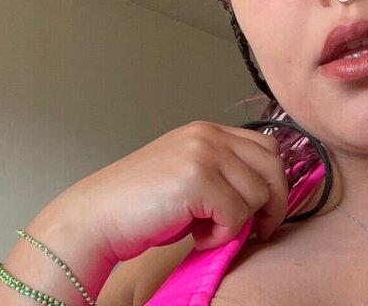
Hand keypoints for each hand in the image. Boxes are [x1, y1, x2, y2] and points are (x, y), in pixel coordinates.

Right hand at [35, 120, 288, 264]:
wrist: (94, 219)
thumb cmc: (139, 206)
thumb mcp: (190, 177)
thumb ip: (225, 175)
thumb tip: (266, 198)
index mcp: (207, 131)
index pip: (267, 148)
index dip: (273, 183)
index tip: (265, 211)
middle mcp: (208, 136)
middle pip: (272, 166)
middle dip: (273, 203)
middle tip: (257, 230)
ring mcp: (203, 154)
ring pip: (258, 194)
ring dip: (238, 222)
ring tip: (206, 231)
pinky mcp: (197, 180)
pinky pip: (237, 214)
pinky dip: (221, 235)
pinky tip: (197, 236)